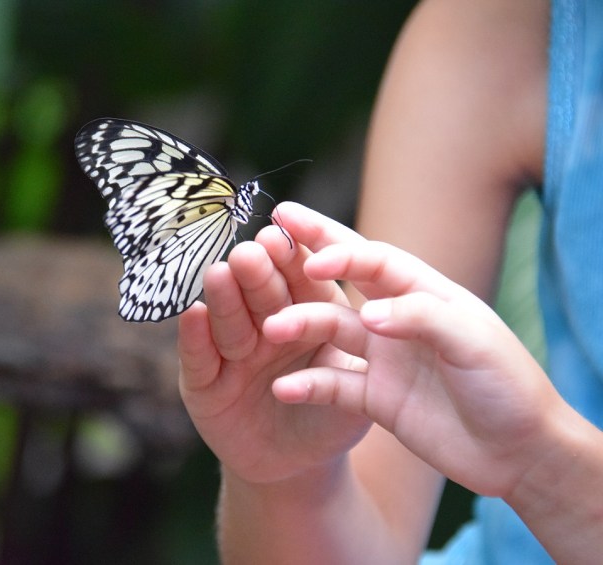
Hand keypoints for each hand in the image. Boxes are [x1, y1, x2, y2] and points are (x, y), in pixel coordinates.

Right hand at [178, 218, 371, 484]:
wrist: (298, 468)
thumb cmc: (333, 420)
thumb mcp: (354, 385)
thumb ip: (360, 349)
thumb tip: (378, 312)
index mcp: (307, 312)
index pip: (301, 277)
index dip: (292, 257)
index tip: (282, 234)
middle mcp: (264, 324)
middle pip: (259, 293)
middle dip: (255, 272)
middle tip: (250, 253)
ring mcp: (231, 352)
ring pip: (227, 319)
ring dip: (223, 296)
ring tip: (218, 273)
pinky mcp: (203, 382)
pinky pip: (199, 357)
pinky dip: (195, 337)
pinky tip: (193, 314)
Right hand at [265, 202, 562, 496]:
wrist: (519, 453)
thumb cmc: (508, 387)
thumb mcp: (474, 343)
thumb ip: (422, 318)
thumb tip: (368, 313)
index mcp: (427, 293)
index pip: (377, 261)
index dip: (344, 253)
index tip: (314, 260)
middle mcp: (398, 318)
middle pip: (345, 279)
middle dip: (310, 252)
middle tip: (270, 232)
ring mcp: (384, 357)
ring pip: (330, 331)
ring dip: (300, 325)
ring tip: (272, 329)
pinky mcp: (375, 397)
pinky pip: (332, 386)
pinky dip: (307, 386)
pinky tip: (283, 388)